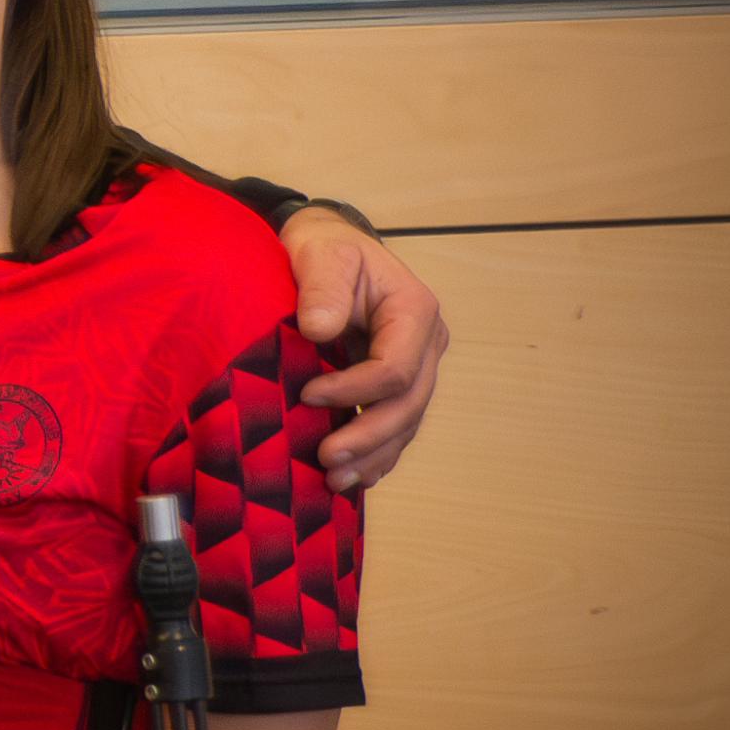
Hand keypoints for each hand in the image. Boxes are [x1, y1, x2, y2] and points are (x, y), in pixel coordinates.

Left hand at [278, 207, 446, 490]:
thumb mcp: (321, 254)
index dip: (354, 391)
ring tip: (335, 481)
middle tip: (325, 459)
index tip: (306, 396)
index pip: (395, 368)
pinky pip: (395, 425)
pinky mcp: (396, 383)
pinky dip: (377, 454)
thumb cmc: (325, 248)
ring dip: (373, 456)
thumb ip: (322, 288)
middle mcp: (424, 343)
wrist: (326, 250)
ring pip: (405, 422)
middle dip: (368, 436)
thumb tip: (318, 329)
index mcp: (414, 311)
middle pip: (407, 404)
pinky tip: (354, 479)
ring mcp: (414, 365)